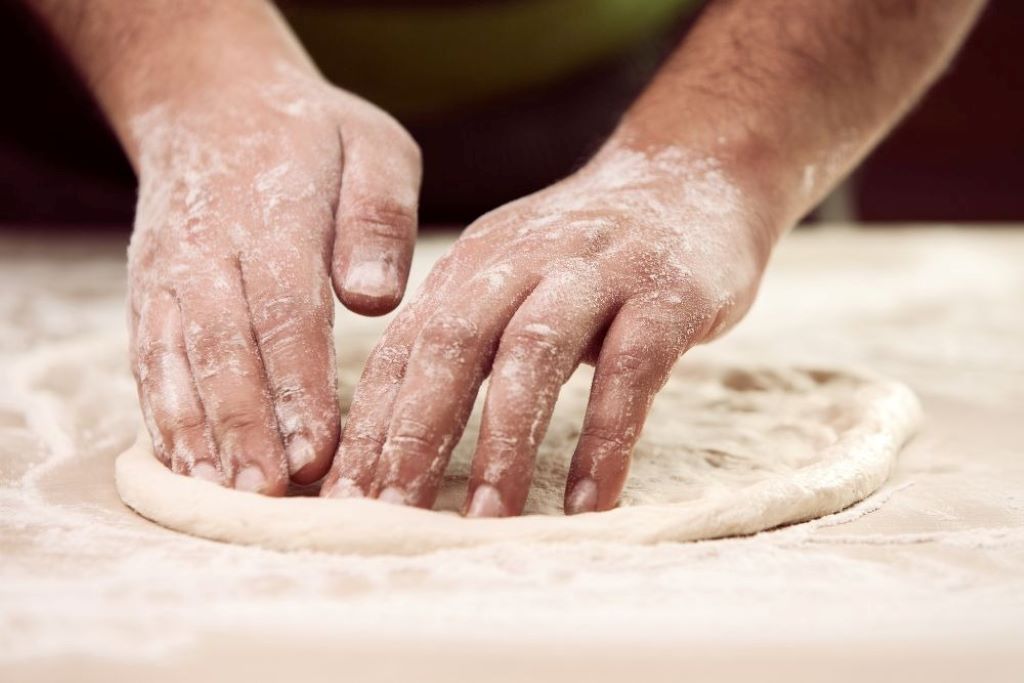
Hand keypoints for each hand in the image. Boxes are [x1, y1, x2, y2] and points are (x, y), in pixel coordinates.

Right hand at [128, 63, 420, 493]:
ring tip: (222, 497)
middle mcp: (209, 248)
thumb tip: (372, 294)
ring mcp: (169, 272)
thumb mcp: (372, 147)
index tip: (317, 449)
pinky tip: (182, 465)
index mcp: (274, 213)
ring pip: (177, 360)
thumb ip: (377, 217)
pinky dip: (162, 413)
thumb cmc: (316, 138)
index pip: (285, 310)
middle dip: (246, 427)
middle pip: (224, 347)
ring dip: (198, 433)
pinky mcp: (150, 291)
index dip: (298, 385)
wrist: (214, 101)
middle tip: (270, 496)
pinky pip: (149, 357)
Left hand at [320, 141, 773, 514]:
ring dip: (505, 441)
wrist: (690, 175)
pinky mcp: (666, 295)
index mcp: (473, 265)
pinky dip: (605, 440)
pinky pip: (631, 373)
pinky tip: (589, 502)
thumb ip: (459, 337)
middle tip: (393, 515)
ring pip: (534, 354)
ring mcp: (596, 273)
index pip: (406, 348)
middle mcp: (523, 261)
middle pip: (453, 345)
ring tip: (487, 520)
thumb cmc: (585, 255)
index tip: (345, 496)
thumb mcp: (509, 276)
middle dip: (416, 434)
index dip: (371, 423)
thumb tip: (392, 436)